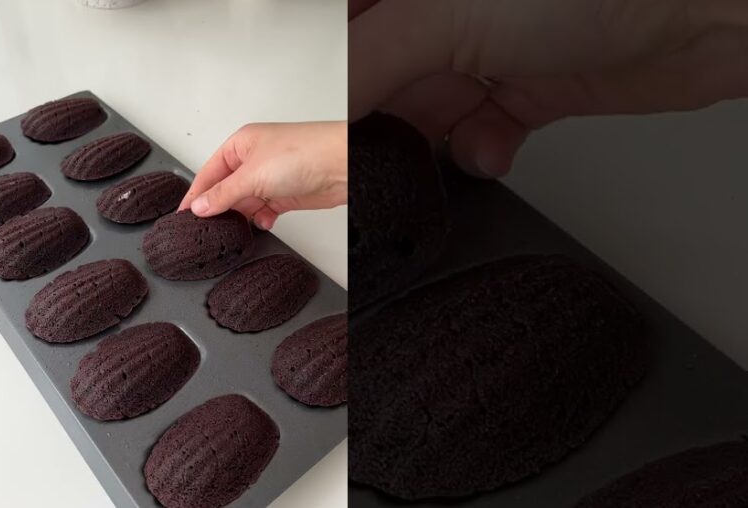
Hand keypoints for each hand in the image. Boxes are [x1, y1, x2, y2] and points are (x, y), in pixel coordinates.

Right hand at [178, 122, 346, 230]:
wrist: (342, 165)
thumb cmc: (304, 153)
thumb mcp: (252, 175)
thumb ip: (223, 194)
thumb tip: (200, 206)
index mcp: (240, 145)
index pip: (208, 173)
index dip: (195, 194)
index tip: (183, 215)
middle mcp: (253, 160)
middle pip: (225, 190)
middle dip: (220, 208)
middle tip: (208, 228)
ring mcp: (270, 178)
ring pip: (244, 203)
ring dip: (242, 215)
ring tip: (237, 226)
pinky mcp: (285, 195)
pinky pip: (264, 211)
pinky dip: (261, 218)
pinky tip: (264, 221)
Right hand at [350, 0, 747, 176]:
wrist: (709, 13)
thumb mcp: (443, 19)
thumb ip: (364, 64)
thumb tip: (314, 114)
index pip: (338, 33)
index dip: (312, 82)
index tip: (295, 130)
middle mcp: (442, 12)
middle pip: (375, 80)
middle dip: (367, 125)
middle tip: (354, 160)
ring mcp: (486, 48)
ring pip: (423, 115)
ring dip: (424, 146)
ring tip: (429, 152)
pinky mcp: (526, 86)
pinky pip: (477, 131)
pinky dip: (479, 149)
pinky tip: (491, 144)